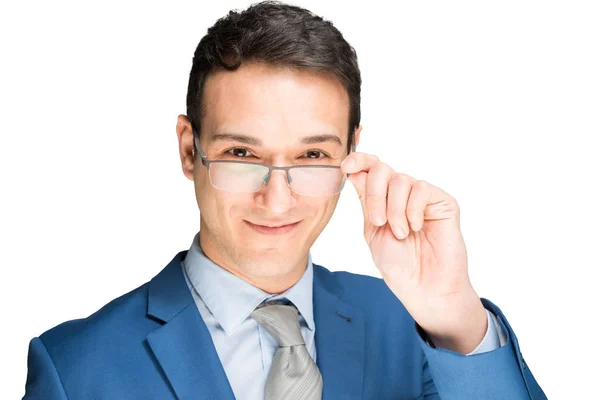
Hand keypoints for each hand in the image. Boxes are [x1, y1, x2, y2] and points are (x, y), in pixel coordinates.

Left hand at [341, 152, 487, 353]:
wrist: (424, 287)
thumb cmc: (398, 265)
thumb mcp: (372, 231)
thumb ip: (366, 201)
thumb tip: (356, 172)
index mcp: (381, 200)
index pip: (369, 169)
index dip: (358, 161)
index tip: (347, 167)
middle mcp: (401, 195)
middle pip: (382, 170)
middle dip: (375, 194)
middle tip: (378, 221)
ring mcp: (422, 197)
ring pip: (401, 179)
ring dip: (395, 208)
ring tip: (400, 233)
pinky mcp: (442, 202)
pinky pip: (421, 189)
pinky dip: (413, 209)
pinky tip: (415, 228)